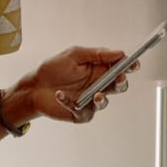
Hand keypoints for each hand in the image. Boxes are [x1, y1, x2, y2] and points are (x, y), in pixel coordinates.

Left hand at [15, 45, 137, 123]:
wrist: (34, 87)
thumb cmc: (53, 69)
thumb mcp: (74, 55)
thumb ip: (96, 54)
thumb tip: (119, 53)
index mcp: (100, 69)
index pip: (120, 68)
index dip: (129, 66)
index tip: (133, 64)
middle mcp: (98, 85)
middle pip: (118, 86)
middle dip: (120, 83)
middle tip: (118, 79)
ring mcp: (90, 100)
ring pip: (104, 102)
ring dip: (102, 98)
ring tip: (96, 95)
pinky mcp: (81, 113)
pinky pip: (82, 111)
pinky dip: (70, 103)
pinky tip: (60, 94)